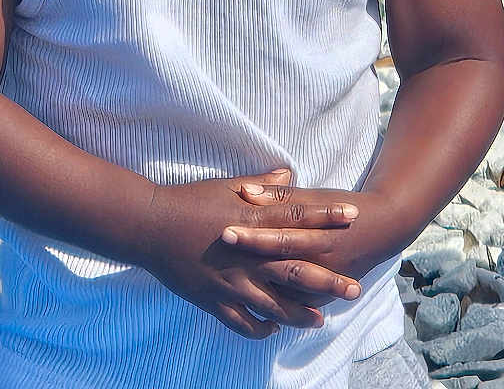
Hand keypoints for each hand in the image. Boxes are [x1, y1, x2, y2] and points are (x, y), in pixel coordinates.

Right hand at [135, 166, 365, 338]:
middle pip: (296, 269)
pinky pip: (243, 321)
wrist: (149, 226)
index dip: (327, 216)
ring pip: (275, 304)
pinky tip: (272, 329)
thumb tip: (288, 174)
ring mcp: (232, 282)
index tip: (354, 215)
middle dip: (328, 280)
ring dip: (300, 313)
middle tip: (354, 289)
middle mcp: (248, 255)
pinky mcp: (214, 300)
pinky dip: (259, 328)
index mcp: (252, 222)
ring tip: (321, 320)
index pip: (298, 218)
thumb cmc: (188, 200)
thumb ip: (261, 185)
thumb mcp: (226, 186)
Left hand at [223, 172, 401, 317]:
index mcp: (316, 232)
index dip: (253, 234)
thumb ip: (279, 197)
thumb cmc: (342, 207)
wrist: (380, 229)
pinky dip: (275, 311)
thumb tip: (246, 190)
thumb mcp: (313, 197)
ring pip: (288, 295)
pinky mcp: (323, 296)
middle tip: (222, 257)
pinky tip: (250, 311)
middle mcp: (320, 260)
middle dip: (251, 262)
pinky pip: (296, 308)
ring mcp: (322, 282)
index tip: (225, 231)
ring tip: (227, 292)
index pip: (280, 234)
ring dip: (259, 293)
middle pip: (280, 264)